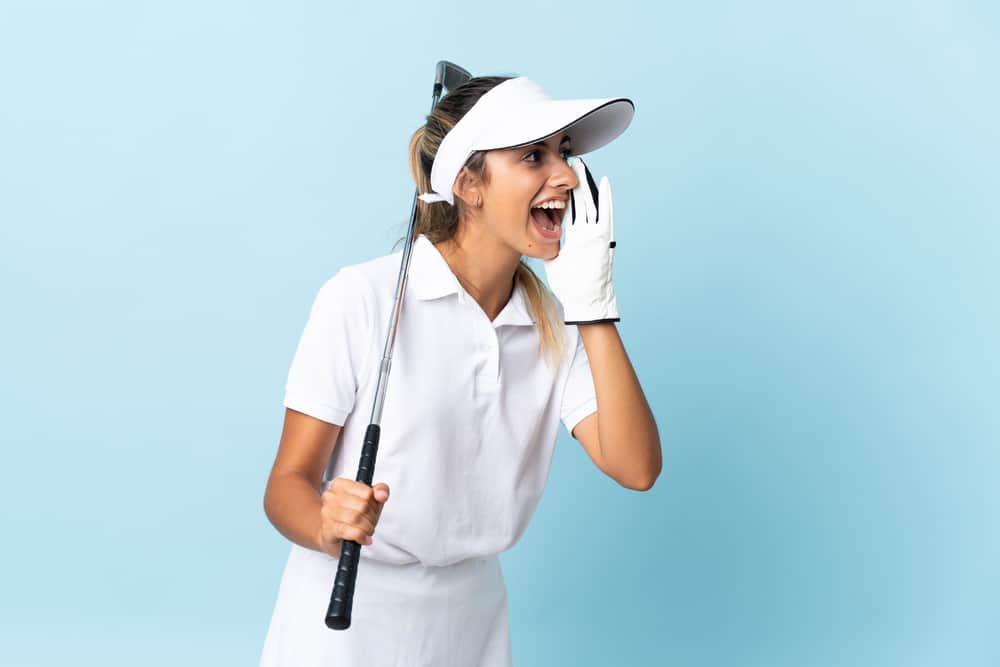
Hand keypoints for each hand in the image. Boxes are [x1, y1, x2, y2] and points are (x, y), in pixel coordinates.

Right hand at [316, 477, 389, 557]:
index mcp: (340, 484)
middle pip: (362, 506)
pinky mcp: (327, 529)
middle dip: (371, 518)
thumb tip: (382, 495)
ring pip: (355, 519)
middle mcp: (330, 496)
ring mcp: (327, 512)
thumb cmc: (353, 514)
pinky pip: (348, 531)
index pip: (367, 492)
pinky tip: (364, 539)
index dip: (374, 504)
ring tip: (367, 530)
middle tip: (370, 522)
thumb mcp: (370, 500)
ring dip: (367, 528)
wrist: (335, 535)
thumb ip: (380, 491)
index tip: (372, 509)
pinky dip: (360, 536)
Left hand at [543, 157, 618, 323]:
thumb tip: (539, 242)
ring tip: (583, 166)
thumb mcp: (557, 262)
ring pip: (590, 203)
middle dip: (576, 182)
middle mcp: (586, 232)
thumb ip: (551, 249)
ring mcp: (594, 234)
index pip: (570, 209)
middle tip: (574, 162)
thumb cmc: (572, 286)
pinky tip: (603, 183)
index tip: (563, 178)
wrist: (586, 300)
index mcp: (576, 236)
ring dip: (587, 184)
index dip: (566, 192)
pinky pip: (604, 214)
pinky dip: (605, 199)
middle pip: (581, 201)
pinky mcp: (601, 238)